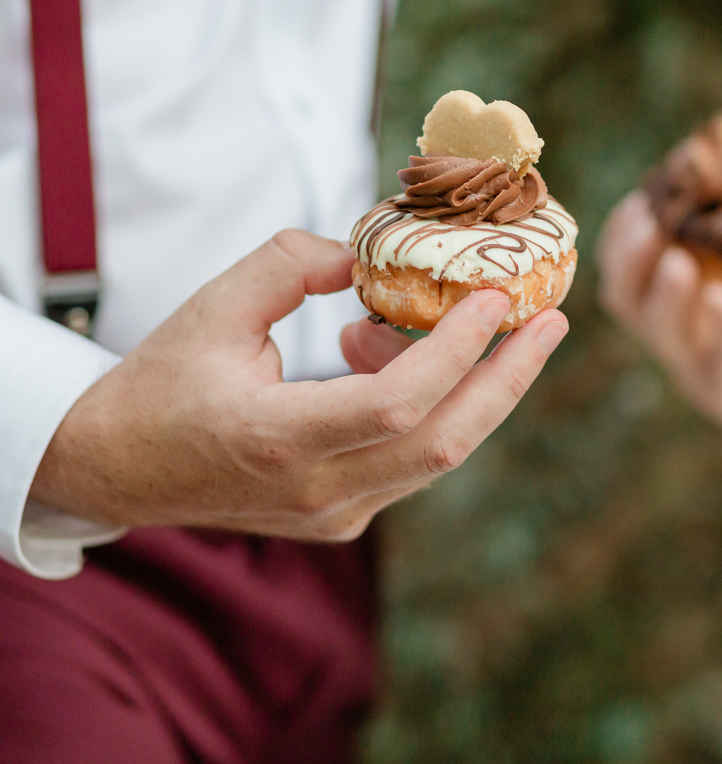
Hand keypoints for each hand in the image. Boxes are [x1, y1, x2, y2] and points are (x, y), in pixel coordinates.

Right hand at [31, 230, 567, 539]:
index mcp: (276, 440)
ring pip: (438, 455)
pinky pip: (414, 460)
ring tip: (472, 319)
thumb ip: (291, 264)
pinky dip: (432, 405)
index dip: (456, 352)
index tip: (495, 298)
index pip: (397, 405)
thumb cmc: (162, 381)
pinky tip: (391, 352)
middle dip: (509, 379)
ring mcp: (336, 515)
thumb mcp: (213, 306)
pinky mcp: (345, 519)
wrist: (118, 468)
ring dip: (474, 387)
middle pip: (444, 443)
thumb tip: (369, 254)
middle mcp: (317, 492)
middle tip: (551, 321)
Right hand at [597, 192, 721, 473]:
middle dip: (626, 254)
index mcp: (684, 296)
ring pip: (658, 331)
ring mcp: (700, 367)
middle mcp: (680, 332)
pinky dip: (719, 328)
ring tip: (677, 259)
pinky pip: (715, 364)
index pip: (629, 262)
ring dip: (661, 292)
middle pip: (623, 295)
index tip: (644, 195)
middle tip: (646, 218)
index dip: (624, 230)